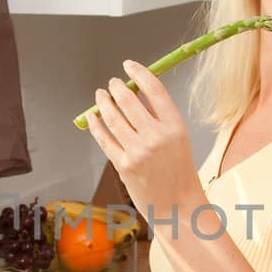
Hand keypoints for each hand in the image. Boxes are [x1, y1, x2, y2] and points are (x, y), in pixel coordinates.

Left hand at [85, 60, 200, 213]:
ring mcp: (138, 151)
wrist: (178, 206)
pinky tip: (92, 117)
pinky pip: (104, 139)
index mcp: (175, 126)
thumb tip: (136, 94)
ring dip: (103, 102)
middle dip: (117, 88)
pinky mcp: (124, 165)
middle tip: (113, 83)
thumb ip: (160, 118)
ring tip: (101, 95)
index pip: (154, 90)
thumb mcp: (179, 139)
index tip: (129, 65)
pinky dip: (95, 125)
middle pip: (129, 101)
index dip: (139, 73)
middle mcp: (156, 137)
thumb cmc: (179, 172)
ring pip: (113, 117)